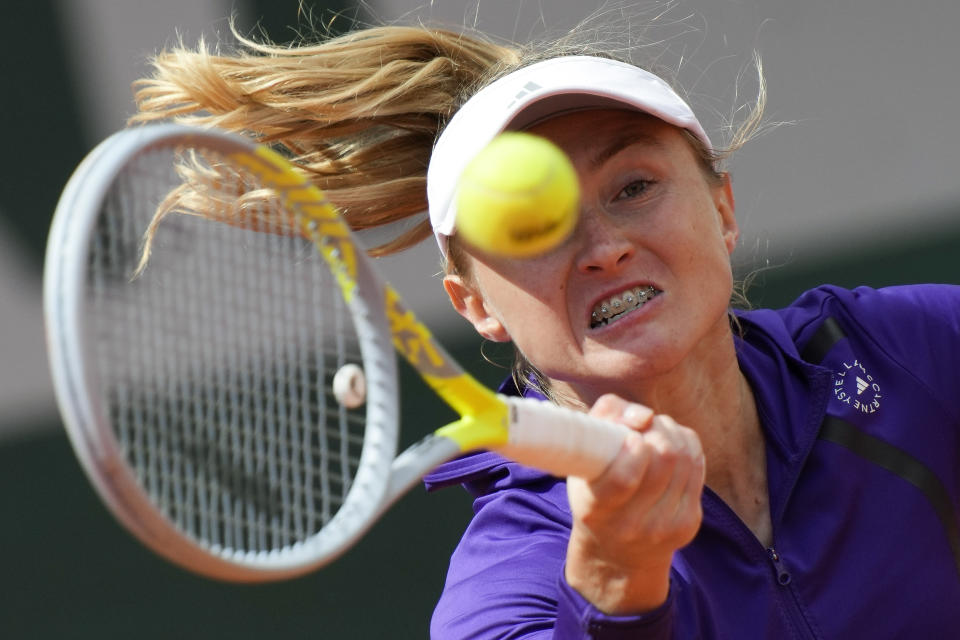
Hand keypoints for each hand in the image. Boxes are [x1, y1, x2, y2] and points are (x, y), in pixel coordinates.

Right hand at [565, 394, 705, 614]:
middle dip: (657, 429)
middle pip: (664, 459)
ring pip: (684, 458)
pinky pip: (697, 466)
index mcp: (596, 509)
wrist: (617, 553)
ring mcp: (665, 526)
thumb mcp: (580, 462)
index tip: (632, 436)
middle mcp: (632, 524)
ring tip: (656, 430)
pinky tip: (672, 444)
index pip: (624, 479)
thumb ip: (602, 422)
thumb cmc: (594, 494)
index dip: (635, 449)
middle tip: (644, 425)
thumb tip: (643, 416)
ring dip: (672, 432)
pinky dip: (686, 445)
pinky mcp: (689, 522)